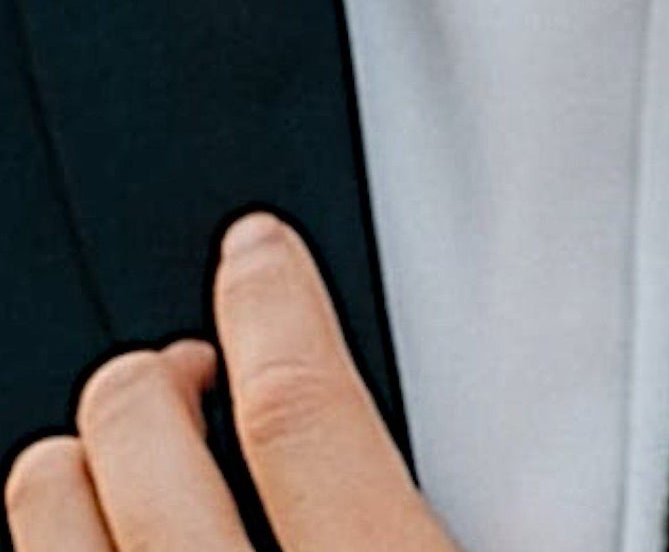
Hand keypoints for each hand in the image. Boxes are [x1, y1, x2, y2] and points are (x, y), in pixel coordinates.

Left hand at [4, 212, 456, 551]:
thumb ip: (477, 507)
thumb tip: (520, 445)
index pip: (301, 411)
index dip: (275, 305)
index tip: (261, 249)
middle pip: (146, 447)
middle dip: (150, 378)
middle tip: (181, 366)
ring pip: (44, 523)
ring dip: (65, 470)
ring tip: (102, 459)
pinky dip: (52, 545)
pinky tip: (84, 547)